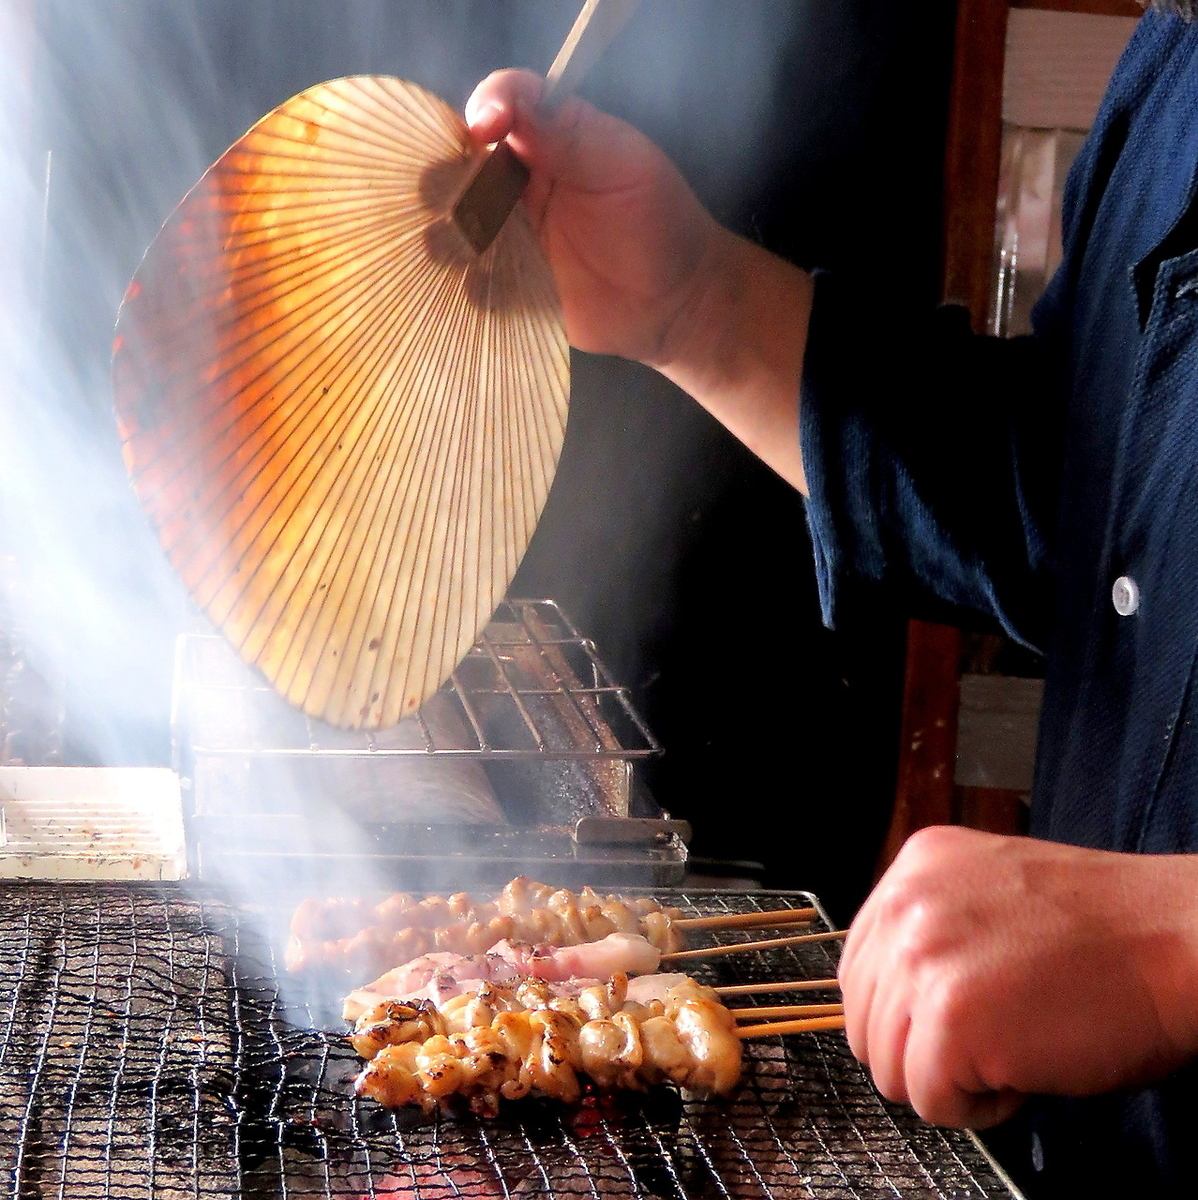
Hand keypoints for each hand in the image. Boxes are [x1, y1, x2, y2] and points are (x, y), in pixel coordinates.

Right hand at [465, 71, 813, 490]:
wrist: (675, 301)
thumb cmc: (658, 222)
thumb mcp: (622, 164)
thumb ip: (568, 135)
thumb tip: (508, 105)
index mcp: (546, 139)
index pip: (503, 105)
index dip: (488, 107)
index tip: (486, 128)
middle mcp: (518, 183)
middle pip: (462, 166)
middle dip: (446, 175)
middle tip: (450, 194)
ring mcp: (509, 237)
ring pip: (458, 225)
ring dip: (445, 233)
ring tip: (448, 244)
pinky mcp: (510, 286)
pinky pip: (472, 283)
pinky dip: (464, 284)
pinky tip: (475, 287)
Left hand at [839, 826, 1197, 1127]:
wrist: (1176, 941)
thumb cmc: (1107, 934)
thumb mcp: (993, 896)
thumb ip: (934, 926)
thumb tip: (892, 992)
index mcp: (915, 865)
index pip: (859, 966)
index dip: (904, 1013)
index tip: (953, 1022)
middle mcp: (905, 902)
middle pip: (865, 1020)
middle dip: (922, 1050)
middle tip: (991, 1041)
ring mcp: (921, 957)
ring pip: (887, 1067)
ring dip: (949, 1080)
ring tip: (1012, 1051)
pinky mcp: (948, 1018)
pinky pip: (929, 1099)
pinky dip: (977, 1108)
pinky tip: (1024, 1073)